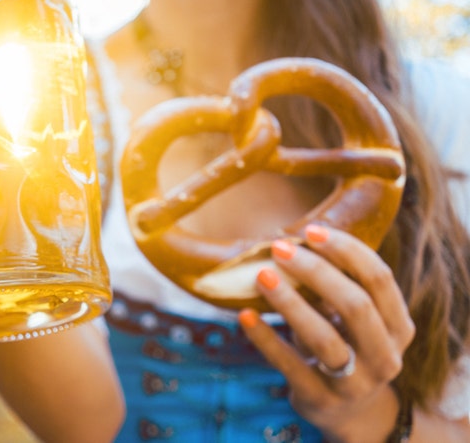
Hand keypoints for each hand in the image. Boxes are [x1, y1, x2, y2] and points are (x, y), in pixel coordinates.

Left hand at [239, 225, 414, 441]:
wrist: (349, 412)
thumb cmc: (347, 347)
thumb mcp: (354, 321)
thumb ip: (337, 287)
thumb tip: (293, 241)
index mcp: (398, 327)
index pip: (380, 279)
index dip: (347, 250)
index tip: (311, 230)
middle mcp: (384, 356)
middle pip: (355, 305)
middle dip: (317, 272)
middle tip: (280, 248)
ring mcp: (354, 382)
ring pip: (324, 337)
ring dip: (291, 303)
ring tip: (262, 276)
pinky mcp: (320, 398)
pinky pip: (289, 364)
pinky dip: (265, 338)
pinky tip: (244, 316)